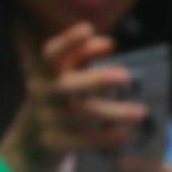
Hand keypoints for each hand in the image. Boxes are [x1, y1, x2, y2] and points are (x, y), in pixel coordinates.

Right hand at [14, 23, 143, 165]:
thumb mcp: (64, 74)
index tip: (88, 28)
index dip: (67, 41)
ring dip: (112, 113)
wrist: (31, 140)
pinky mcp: (54, 142)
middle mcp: (42, 93)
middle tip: (125, 76)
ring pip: (80, 115)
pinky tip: (123, 134)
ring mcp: (46, 119)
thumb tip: (107, 43)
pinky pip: (80, 141)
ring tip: (140, 112)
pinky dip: (103, 138)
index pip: (50, 54)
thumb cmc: (58, 97)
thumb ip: (83, 55)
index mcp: (43, 72)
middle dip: (96, 79)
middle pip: (67, 86)